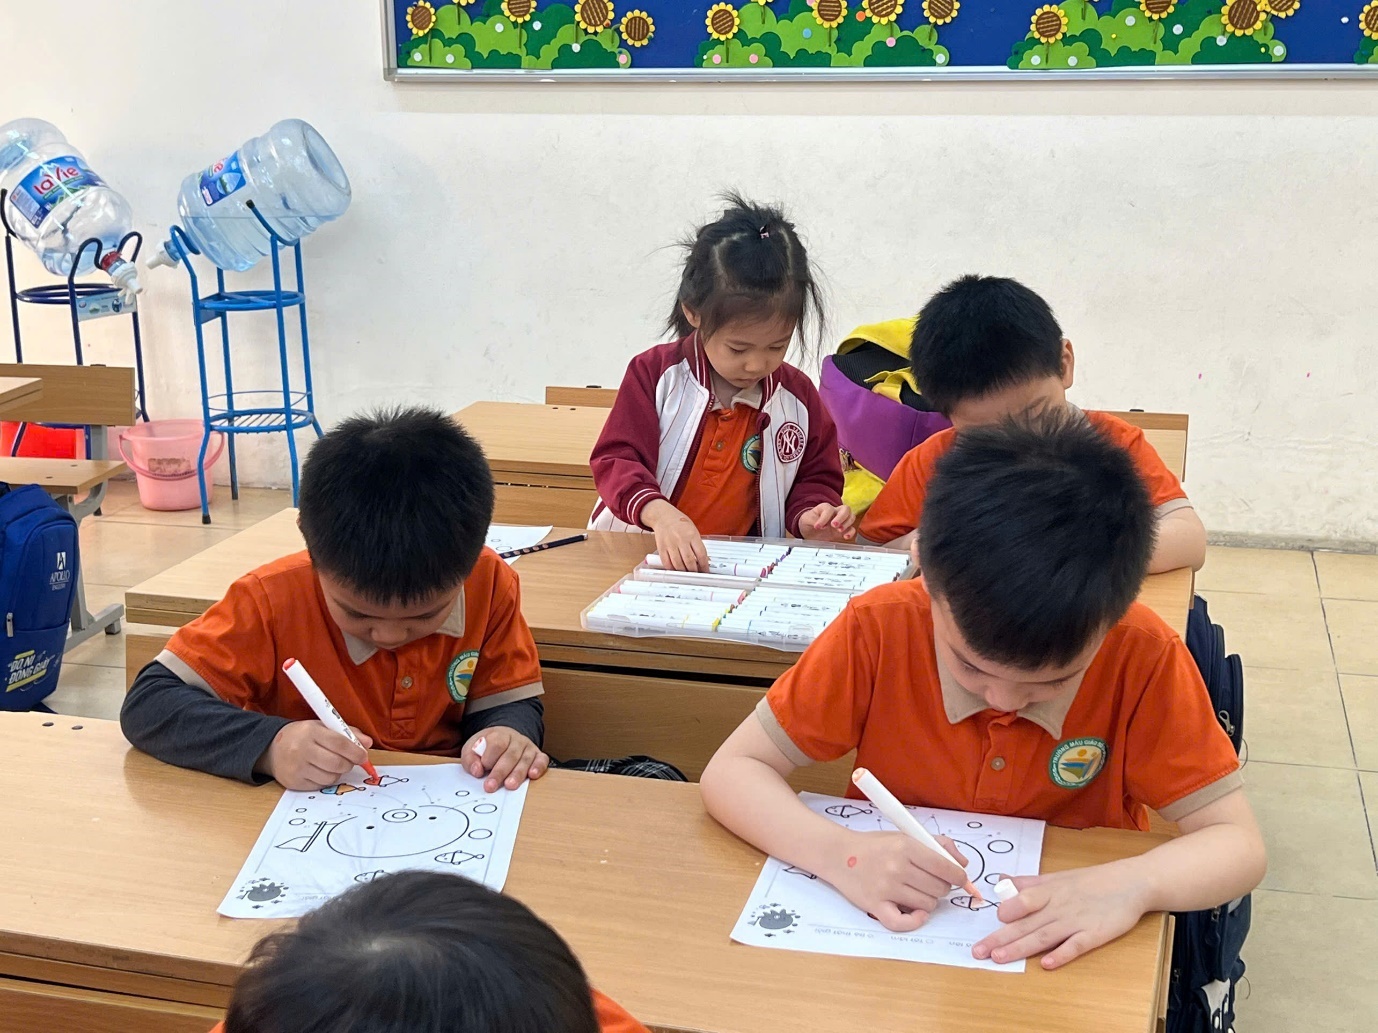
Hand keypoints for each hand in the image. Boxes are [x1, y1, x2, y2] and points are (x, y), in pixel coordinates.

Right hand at [262, 721, 372, 790]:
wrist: (272, 748)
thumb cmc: (303, 736)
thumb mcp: (323, 727)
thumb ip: (348, 733)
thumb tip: (368, 743)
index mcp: (311, 731)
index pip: (339, 743)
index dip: (356, 751)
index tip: (363, 756)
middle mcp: (301, 749)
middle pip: (337, 763)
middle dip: (349, 764)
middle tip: (349, 761)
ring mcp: (296, 768)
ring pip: (330, 777)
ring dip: (338, 773)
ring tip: (332, 764)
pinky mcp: (293, 782)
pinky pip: (320, 786)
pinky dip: (326, 780)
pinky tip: (320, 771)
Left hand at [460, 727, 549, 792]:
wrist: (504, 739)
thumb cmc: (487, 747)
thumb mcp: (472, 748)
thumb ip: (470, 758)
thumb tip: (477, 771)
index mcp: (499, 735)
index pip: (496, 744)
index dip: (489, 758)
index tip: (480, 771)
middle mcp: (516, 740)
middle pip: (510, 755)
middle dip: (500, 772)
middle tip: (491, 786)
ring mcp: (528, 747)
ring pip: (525, 760)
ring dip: (517, 774)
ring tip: (510, 785)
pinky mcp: (538, 756)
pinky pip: (542, 760)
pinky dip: (539, 767)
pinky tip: (533, 775)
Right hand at [643, 500, 708, 571]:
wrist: (663, 516)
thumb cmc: (680, 523)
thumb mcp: (693, 530)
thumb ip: (697, 544)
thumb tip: (704, 560)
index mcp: (692, 534)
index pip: (701, 554)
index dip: (704, 566)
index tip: (705, 571)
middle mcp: (681, 539)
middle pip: (689, 561)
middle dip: (694, 571)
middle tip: (696, 575)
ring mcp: (670, 544)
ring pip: (678, 564)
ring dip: (684, 572)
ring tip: (687, 574)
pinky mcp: (661, 548)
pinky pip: (667, 563)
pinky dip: (672, 569)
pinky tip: (676, 570)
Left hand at [797, 503, 855, 542]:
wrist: (809, 531)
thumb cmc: (808, 522)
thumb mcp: (806, 520)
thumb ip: (812, 520)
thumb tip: (818, 524)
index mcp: (825, 508)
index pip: (829, 509)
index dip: (824, 518)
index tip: (818, 527)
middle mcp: (835, 512)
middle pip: (845, 509)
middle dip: (841, 517)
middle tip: (833, 525)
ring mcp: (841, 521)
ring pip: (851, 517)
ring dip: (847, 524)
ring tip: (839, 530)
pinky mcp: (843, 530)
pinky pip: (852, 529)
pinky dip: (851, 532)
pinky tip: (845, 536)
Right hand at [823, 830, 969, 931]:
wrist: (839, 854)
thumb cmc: (874, 846)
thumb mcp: (904, 835)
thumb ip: (937, 844)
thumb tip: (963, 863)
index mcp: (905, 846)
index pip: (946, 867)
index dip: (959, 876)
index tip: (959, 878)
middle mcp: (896, 867)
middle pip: (939, 888)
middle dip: (941, 887)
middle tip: (930, 882)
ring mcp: (885, 887)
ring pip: (927, 905)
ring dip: (927, 901)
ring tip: (917, 892)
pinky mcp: (874, 905)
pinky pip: (902, 923)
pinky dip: (915, 921)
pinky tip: (917, 914)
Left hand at [972, 861, 1148, 969]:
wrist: (1131, 882)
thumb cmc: (1091, 881)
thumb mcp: (1057, 877)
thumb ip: (1028, 883)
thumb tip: (1001, 882)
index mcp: (1048, 891)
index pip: (1020, 902)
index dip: (1004, 912)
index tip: (988, 922)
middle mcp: (1058, 906)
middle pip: (1025, 923)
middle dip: (1000, 938)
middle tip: (978, 951)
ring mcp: (1076, 921)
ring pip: (1043, 936)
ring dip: (1021, 947)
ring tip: (1000, 958)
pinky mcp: (1095, 934)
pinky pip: (1076, 945)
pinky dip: (1061, 954)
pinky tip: (1046, 964)